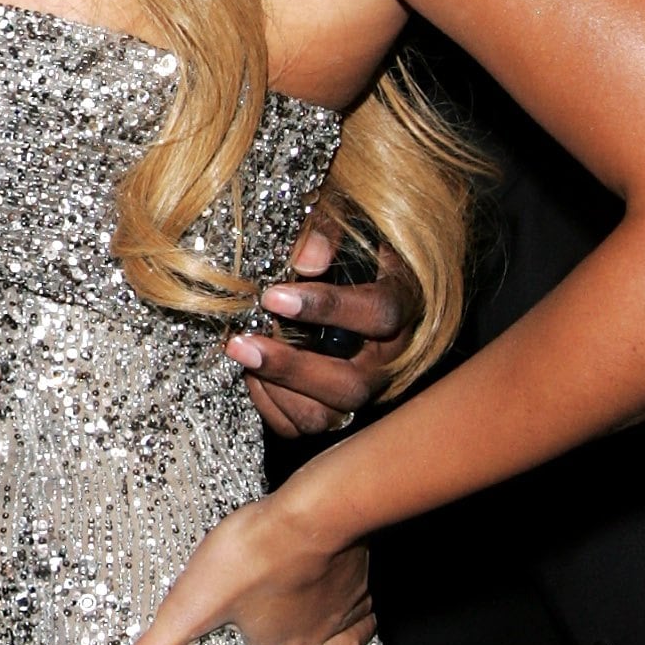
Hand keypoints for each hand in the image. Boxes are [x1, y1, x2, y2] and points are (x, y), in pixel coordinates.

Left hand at [91, 490, 372, 644]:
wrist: (311, 514)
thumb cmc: (249, 556)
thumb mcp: (182, 610)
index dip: (244, 623)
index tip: (236, 606)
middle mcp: (318, 640)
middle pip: (298, 637)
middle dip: (284, 620)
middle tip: (265, 591)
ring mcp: (346, 608)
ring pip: (335, 621)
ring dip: (318, 606)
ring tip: (294, 582)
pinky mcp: (365, 576)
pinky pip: (361, 597)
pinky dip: (347, 590)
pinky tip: (329, 569)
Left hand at [227, 226, 410, 438]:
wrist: (350, 272)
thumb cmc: (346, 242)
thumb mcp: (345, 218)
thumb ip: (326, 231)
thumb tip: (304, 262)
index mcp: (404, 304)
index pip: (379, 314)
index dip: (327, 308)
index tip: (273, 295)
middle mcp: (390, 358)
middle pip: (352, 385)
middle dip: (291, 367)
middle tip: (241, 342)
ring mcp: (365, 389)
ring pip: (328, 415)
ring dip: (277, 390)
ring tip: (240, 352)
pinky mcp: (336, 409)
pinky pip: (304, 427)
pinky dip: (272, 407)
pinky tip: (252, 373)